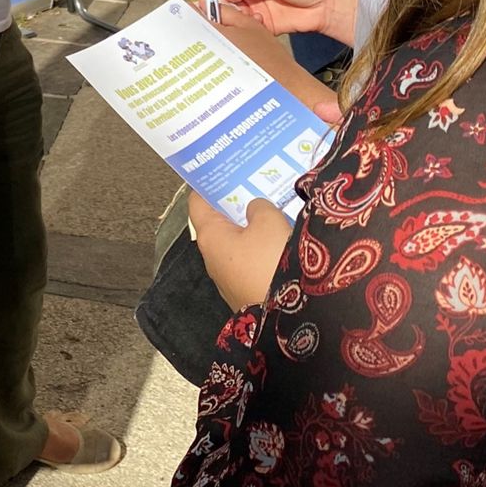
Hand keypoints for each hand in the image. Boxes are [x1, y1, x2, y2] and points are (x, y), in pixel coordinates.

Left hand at [188, 188, 295, 311]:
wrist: (288, 318)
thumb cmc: (270, 263)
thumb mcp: (269, 222)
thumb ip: (259, 207)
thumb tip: (253, 209)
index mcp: (210, 237)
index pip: (197, 202)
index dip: (208, 183)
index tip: (220, 168)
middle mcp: (212, 258)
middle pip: (219, 222)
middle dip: (234, 203)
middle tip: (253, 182)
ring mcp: (228, 278)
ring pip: (237, 243)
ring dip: (250, 227)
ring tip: (271, 208)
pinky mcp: (246, 292)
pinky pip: (250, 261)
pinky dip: (260, 247)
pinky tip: (279, 239)